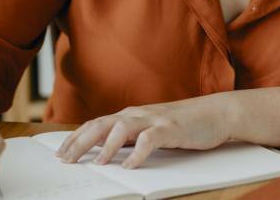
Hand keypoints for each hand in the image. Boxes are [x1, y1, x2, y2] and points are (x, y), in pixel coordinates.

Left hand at [55, 94, 237, 168]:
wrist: (217, 112)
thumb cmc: (185, 123)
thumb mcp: (153, 128)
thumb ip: (133, 135)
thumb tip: (109, 150)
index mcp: (132, 114)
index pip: (96, 124)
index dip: (76, 138)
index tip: (61, 153)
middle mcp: (139, 114)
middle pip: (102, 124)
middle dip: (81, 142)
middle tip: (66, 160)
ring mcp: (155, 119)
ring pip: (122, 128)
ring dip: (107, 146)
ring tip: (97, 163)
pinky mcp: (171, 128)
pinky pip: (150, 139)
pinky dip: (138, 153)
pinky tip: (131, 166)